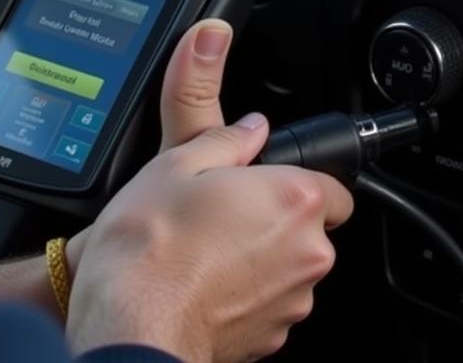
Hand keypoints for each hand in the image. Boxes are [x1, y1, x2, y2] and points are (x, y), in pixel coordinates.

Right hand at [65, 20, 354, 362]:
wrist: (128, 330)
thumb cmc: (150, 250)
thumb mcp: (176, 164)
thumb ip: (226, 137)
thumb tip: (250, 123)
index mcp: (295, 198)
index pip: (333, 183)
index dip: (298, 179)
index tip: (266, 182)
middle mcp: (306, 252)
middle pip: (310, 227)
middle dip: (276, 219)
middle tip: (226, 212)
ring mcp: (291, 301)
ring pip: (288, 269)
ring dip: (260, 259)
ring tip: (206, 250)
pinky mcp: (270, 340)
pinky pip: (268, 305)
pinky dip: (244, 295)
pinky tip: (203, 284)